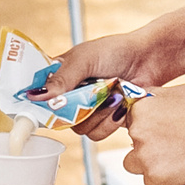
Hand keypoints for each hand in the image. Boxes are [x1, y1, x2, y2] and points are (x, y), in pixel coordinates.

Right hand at [35, 31, 164, 139]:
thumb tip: (37, 95)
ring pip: (78, 128)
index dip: (39, 103)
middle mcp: (70, 96)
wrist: (148, 60)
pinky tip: (120, 104)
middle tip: (92, 92)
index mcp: (59, 77)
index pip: (38, 96)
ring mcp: (87, 110)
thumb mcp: (84, 59)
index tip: (49, 102)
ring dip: (98, 113)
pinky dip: (110, 121)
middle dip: (78, 106)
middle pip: (57, 117)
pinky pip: (97, 134)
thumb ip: (61, 78)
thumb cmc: (115, 51)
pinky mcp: (104, 121)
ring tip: (113, 94)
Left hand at [117, 82, 184, 184]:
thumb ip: (156, 98)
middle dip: (148, 143)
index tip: (157, 128)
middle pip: (131, 141)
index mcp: (142, 109)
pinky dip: (164, 178)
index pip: (129, 119)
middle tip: (173, 141)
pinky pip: (150, 181)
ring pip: (135, 164)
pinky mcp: (155, 178)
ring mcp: (145, 157)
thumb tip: (144, 101)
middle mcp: (138, 132)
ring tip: (177, 155)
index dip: (145, 124)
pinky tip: (182, 166)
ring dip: (150, 162)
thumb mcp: (180, 92)